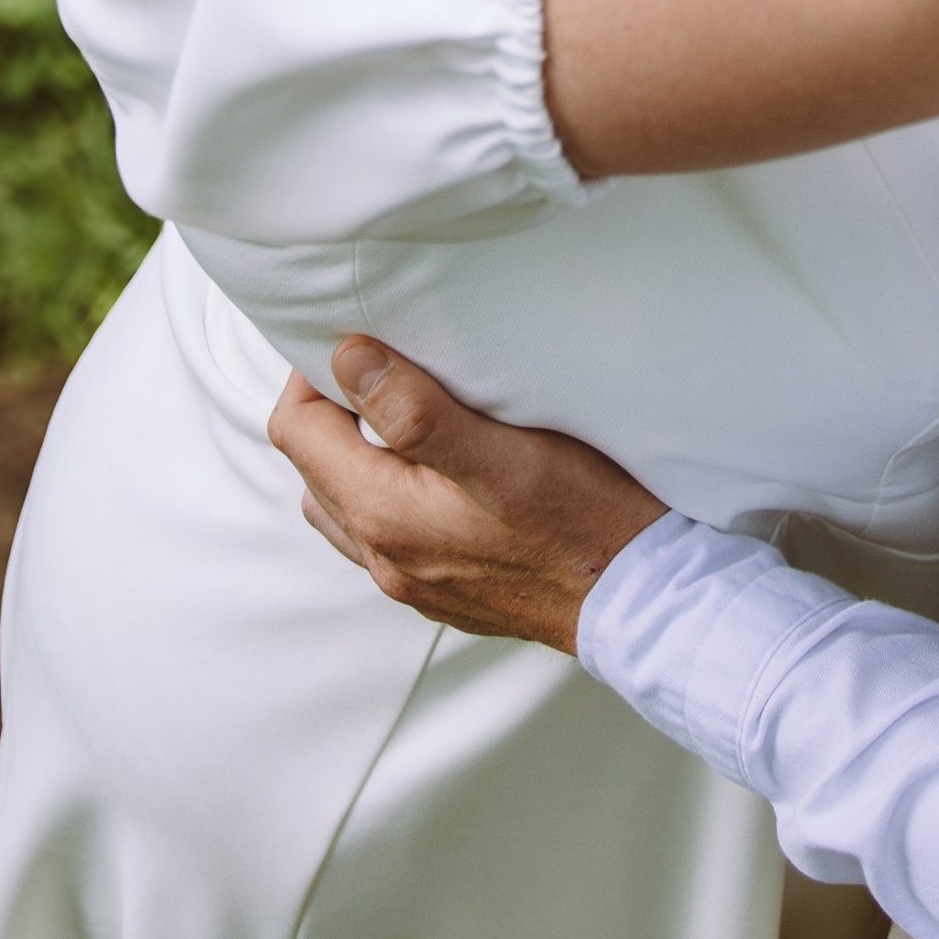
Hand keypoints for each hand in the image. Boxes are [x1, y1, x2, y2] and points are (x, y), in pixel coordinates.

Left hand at [268, 342, 666, 652]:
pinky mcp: (441, 590)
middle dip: (329, 409)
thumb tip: (348, 361)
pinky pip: (380, 535)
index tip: (356, 336)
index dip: (311, 375)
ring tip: (401, 409)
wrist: (641, 602)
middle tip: (380, 361)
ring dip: (351, 453)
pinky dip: (382, 490)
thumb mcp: (509, 453)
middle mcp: (385, 558)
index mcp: (385, 517)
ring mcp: (412, 581)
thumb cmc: (587, 522)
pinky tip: (434, 468)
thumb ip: (419, 412)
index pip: (298, 432)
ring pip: (341, 505)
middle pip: (312, 468)